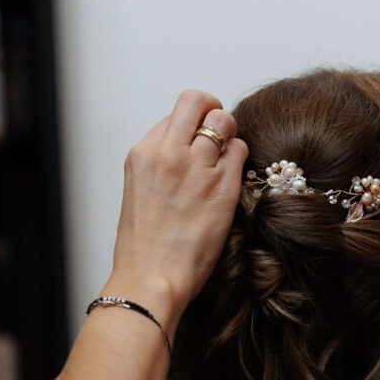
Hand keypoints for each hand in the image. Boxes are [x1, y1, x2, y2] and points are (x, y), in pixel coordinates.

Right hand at [106, 89, 247, 328]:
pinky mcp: (222, 186)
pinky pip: (240, 150)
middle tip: (219, 129)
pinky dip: (240, 159)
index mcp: (142, 155)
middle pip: (196, 100)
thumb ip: (159, 165)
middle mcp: (167, 153)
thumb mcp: (139, 192)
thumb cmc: (144, 247)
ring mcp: (196, 167)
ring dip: (229, 136)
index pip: (174, 116)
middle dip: (211, 109)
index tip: (195, 143)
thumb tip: (182, 151)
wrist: (151, 279)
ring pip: (224, 121)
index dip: (189, 127)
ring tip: (226, 159)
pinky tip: (233, 178)